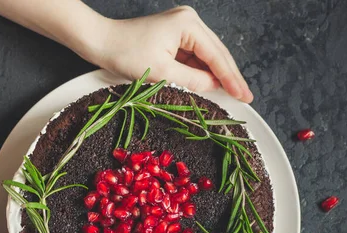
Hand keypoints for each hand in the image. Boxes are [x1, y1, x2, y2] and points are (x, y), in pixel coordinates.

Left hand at [95, 6, 253, 102]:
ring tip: (233, 95)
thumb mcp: (161, 73)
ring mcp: (183, 27)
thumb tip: (214, 87)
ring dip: (217, 76)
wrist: (101, 41)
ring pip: (207, 56)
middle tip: (246, 98)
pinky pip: (194, 57)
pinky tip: (211, 86)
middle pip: (216, 53)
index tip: (244, 97)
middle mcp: (189, 21)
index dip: (231, 79)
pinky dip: (202, 72)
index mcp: (188, 24)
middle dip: (230, 77)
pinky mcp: (175, 36)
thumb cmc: (125, 53)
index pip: (216, 56)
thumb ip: (192, 81)